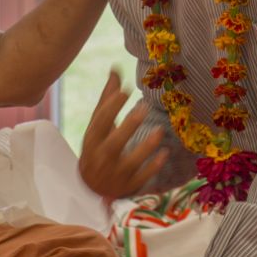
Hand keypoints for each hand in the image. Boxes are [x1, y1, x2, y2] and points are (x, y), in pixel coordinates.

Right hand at [79, 71, 168, 200]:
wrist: (91, 188)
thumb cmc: (97, 147)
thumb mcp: (98, 126)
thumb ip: (108, 98)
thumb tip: (115, 68)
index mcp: (92, 140)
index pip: (100, 122)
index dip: (112, 107)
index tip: (126, 90)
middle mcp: (101, 157)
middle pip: (114, 142)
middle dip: (128, 126)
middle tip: (144, 108)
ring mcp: (115, 174)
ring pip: (130, 162)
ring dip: (145, 147)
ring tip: (160, 130)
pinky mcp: (128, 186)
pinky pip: (142, 178)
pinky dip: (153, 167)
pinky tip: (165, 153)